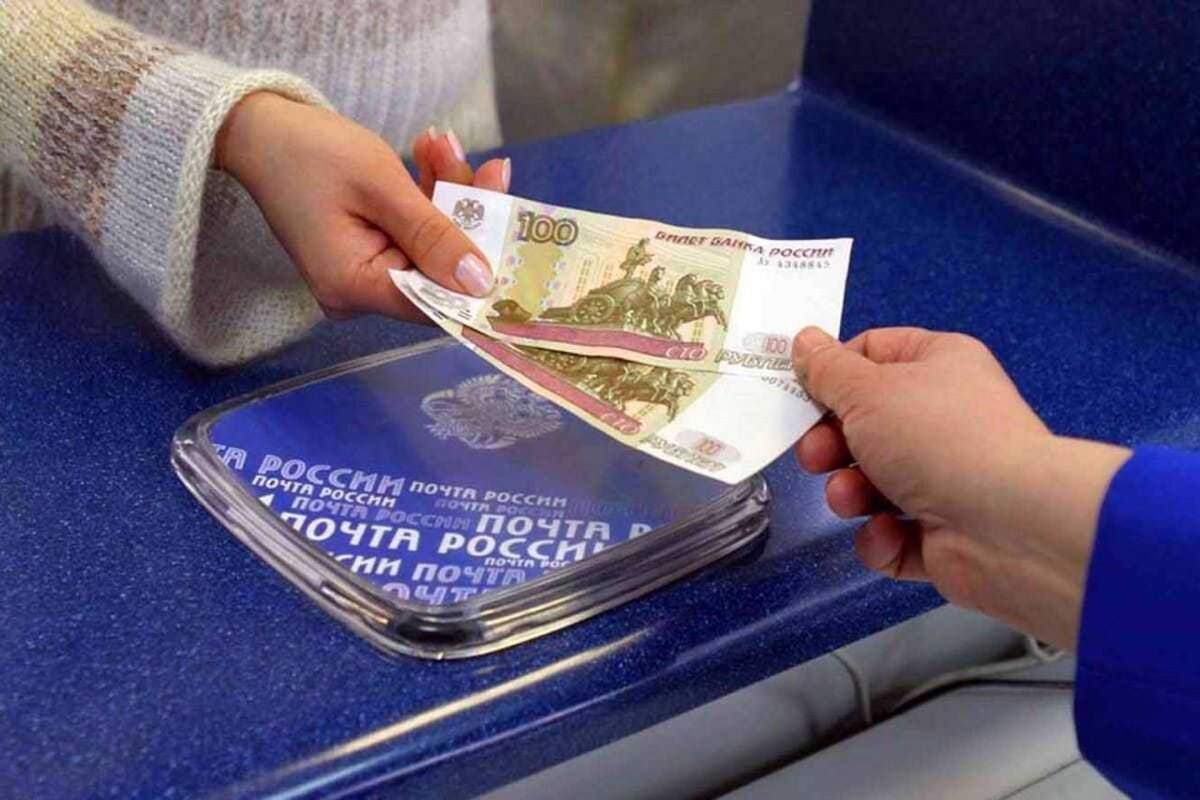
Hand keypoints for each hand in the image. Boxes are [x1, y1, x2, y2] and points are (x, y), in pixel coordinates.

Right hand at [216, 92, 509, 319]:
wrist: (254, 128)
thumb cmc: (309, 152)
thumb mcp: (380, 187)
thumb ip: (434, 235)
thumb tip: (481, 283)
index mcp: (356, 288)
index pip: (438, 302)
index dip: (484, 276)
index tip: (522, 242)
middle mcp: (360, 293)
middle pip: (439, 269)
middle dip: (469, 215)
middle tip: (493, 166)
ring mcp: (364, 272)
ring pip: (431, 244)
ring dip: (449, 193)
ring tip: (444, 142)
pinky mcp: (368, 250)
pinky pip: (413, 232)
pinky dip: (427, 194)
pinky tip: (431, 152)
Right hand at [792, 326, 1130, 649]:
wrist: (1011, 525)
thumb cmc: (937, 437)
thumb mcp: (867, 390)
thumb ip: (827, 370)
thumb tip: (804, 341)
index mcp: (938, 365)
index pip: (873, 353)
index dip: (833, 373)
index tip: (801, 394)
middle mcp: (944, 417)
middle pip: (864, 424)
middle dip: (832, 445)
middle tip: (817, 456)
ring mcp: (946, 479)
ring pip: (871, 482)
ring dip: (849, 492)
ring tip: (853, 499)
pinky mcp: (942, 535)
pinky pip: (891, 533)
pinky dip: (881, 538)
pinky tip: (889, 533)